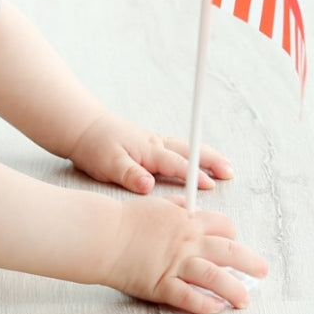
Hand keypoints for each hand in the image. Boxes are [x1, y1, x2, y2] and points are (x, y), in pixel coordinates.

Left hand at [68, 113, 232, 194]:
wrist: (83, 128)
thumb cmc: (95, 147)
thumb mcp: (108, 164)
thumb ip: (129, 175)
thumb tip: (148, 185)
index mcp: (148, 150)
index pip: (175, 164)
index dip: (193, 175)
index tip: (211, 184)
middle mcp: (155, 144)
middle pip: (189, 152)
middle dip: (211, 161)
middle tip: (230, 171)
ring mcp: (154, 142)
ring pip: (186, 149)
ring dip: (206, 157)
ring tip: (225, 167)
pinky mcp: (150, 143)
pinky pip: (178, 148)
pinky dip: (193, 153)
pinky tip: (199, 160)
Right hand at [103, 196, 267, 313]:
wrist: (104, 235)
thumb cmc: (125, 220)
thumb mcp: (155, 205)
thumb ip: (175, 206)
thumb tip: (188, 206)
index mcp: (186, 220)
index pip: (222, 226)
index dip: (232, 235)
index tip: (236, 243)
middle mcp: (187, 242)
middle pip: (228, 251)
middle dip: (250, 262)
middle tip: (262, 270)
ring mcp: (177, 264)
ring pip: (215, 277)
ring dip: (234, 289)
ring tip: (246, 300)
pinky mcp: (163, 285)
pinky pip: (190, 297)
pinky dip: (205, 305)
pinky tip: (217, 309)